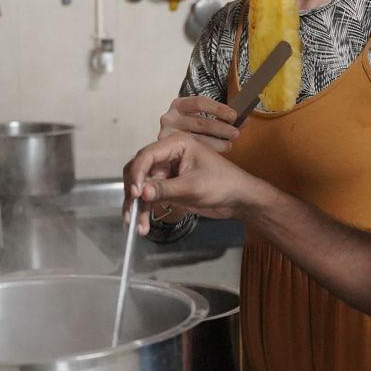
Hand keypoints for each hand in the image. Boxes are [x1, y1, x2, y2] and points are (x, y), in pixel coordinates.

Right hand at [123, 133, 263, 233]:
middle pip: (139, 170)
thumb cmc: (222, 184)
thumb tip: (141, 193)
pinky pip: (149, 197)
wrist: (238, 199)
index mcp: (176, 144)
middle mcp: (167, 155)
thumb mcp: (193, 187)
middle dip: (133, 191)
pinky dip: (145, 210)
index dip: (138, 174)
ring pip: (141, 186)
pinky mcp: (167, 186)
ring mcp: (166, 171)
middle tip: (131, 211)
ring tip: (136, 224)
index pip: (147, 155)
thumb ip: (166, 189)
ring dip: (137, 205)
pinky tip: (143, 225)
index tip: (136, 194)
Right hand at [158, 95, 239, 152]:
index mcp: (179, 105)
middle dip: (221, 128)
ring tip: (229, 144)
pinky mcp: (169, 151)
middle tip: (236, 133)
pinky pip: (192, 151)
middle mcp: (170, 118)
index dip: (218, 108)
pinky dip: (208, 151)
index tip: (234, 115)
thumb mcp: (203, 117)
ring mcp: (167, 136)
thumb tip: (246, 120)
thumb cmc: (191, 127)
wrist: (170, 143)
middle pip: (200, 123)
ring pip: (197, 140)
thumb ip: (222, 117)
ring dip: (217, 142)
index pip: (199, 102)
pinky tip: (218, 153)